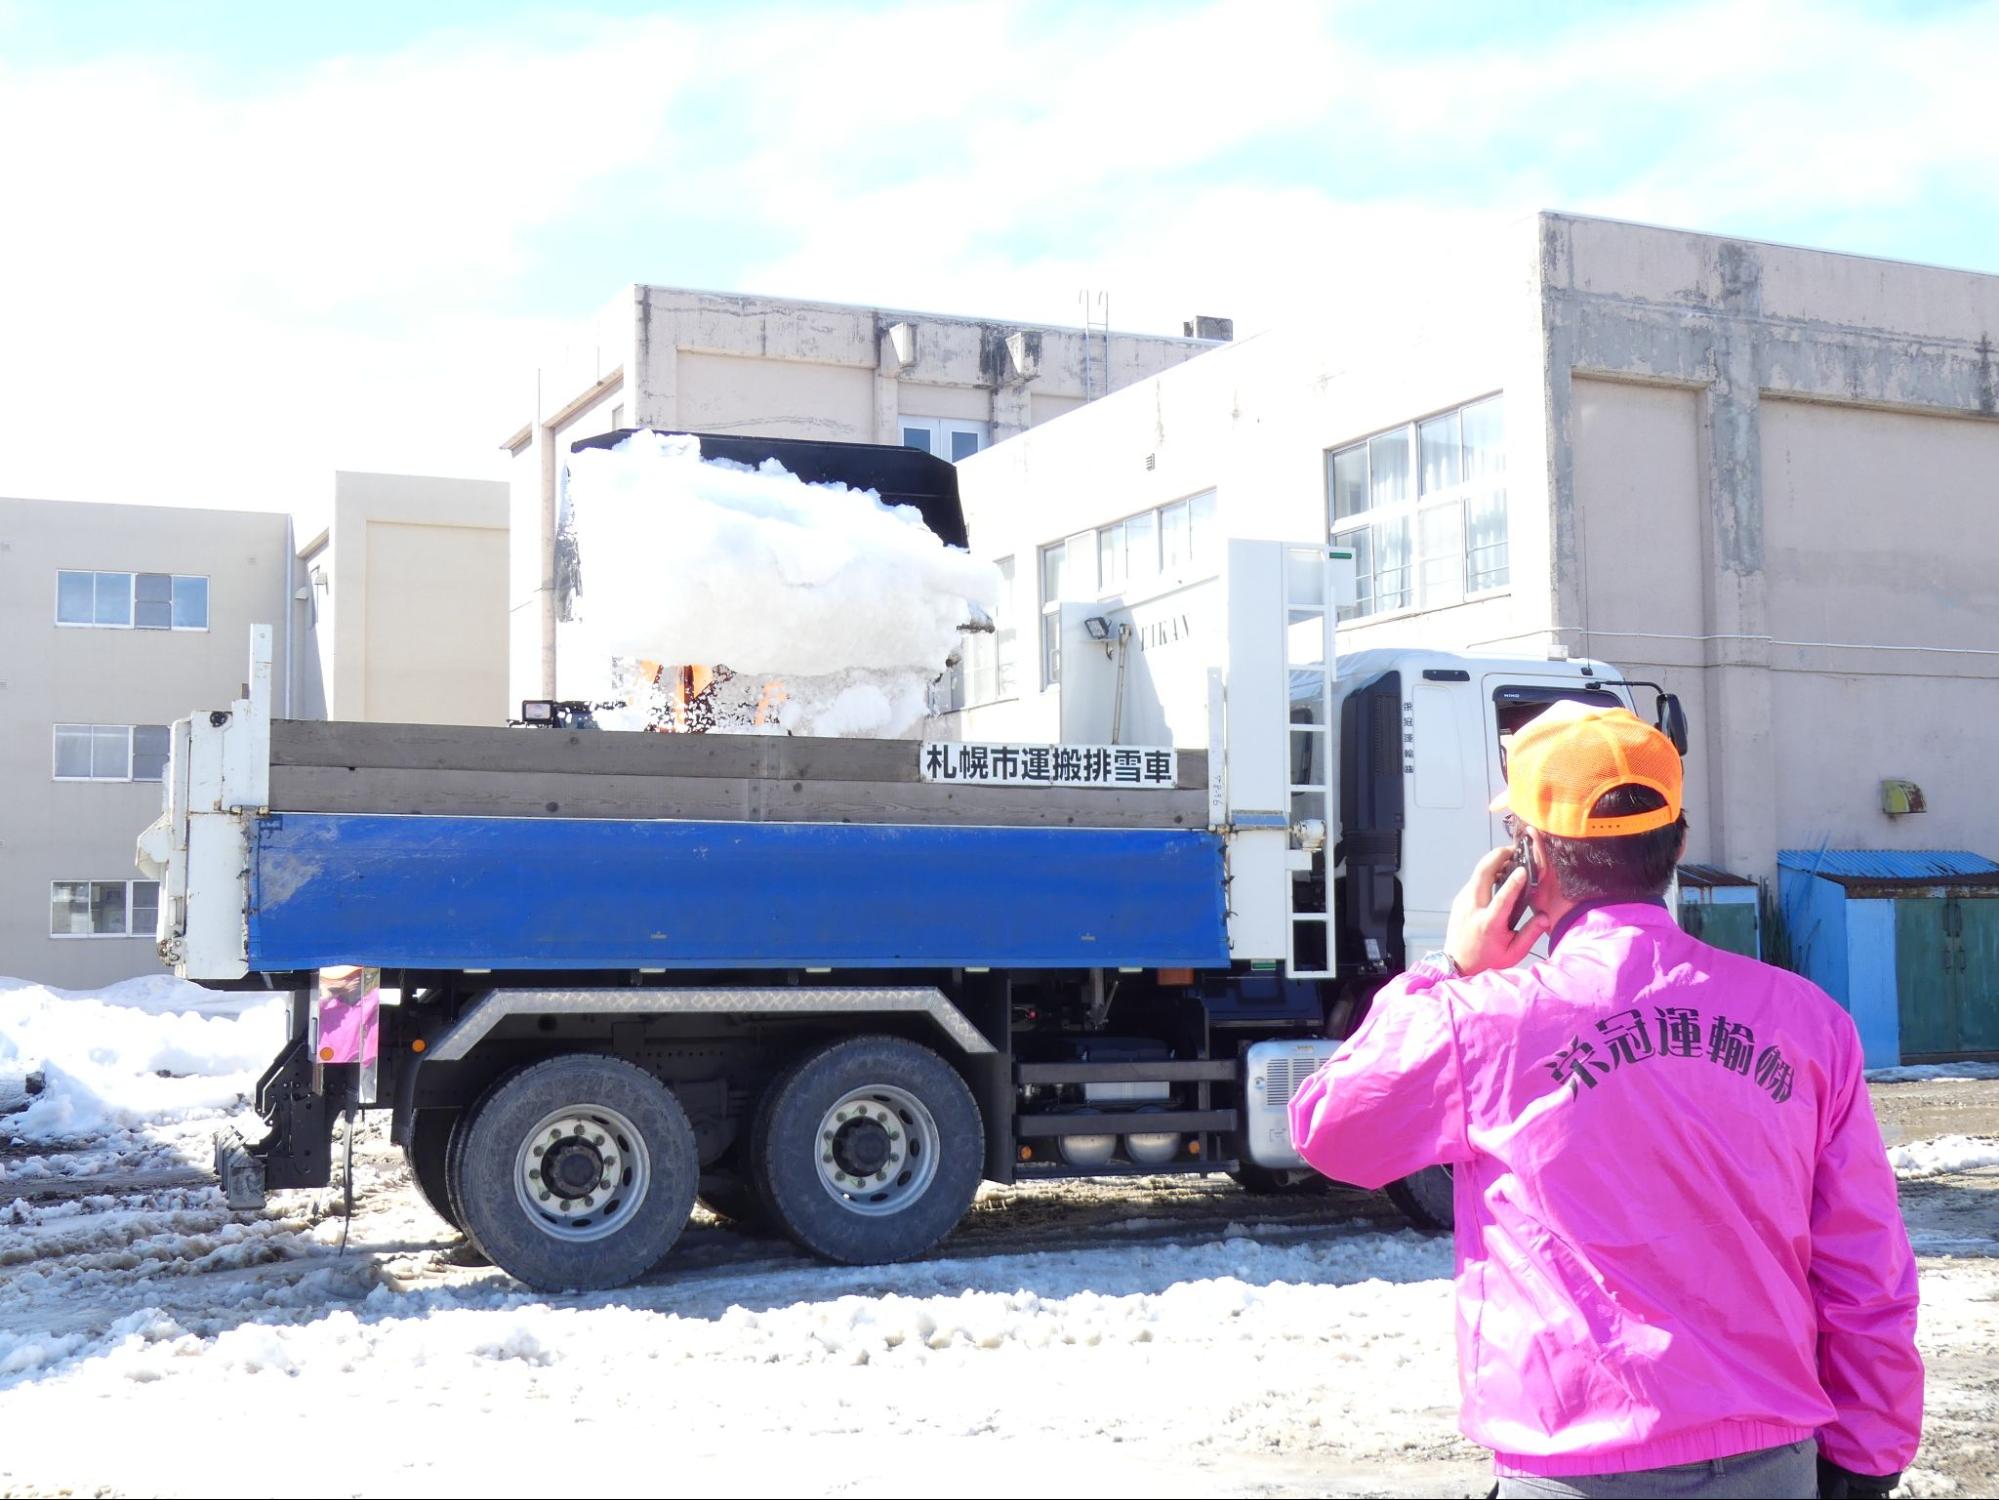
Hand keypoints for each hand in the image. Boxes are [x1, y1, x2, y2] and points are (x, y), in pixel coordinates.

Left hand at [1445, 846, 1550, 976]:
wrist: (1457, 963)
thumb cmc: (1489, 959)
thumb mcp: (1514, 953)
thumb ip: (1531, 934)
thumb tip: (1545, 916)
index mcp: (1489, 923)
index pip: (1502, 898)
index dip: (1513, 883)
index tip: (1524, 869)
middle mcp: (1473, 908)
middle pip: (1482, 874)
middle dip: (1497, 856)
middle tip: (1514, 849)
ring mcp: (1463, 902)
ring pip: (1477, 873)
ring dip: (1492, 861)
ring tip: (1510, 858)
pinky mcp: (1459, 899)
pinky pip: (1474, 880)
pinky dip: (1486, 872)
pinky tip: (1498, 873)